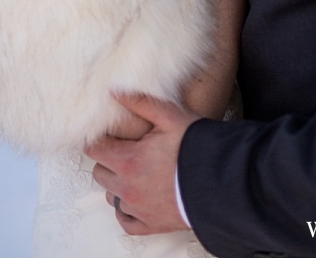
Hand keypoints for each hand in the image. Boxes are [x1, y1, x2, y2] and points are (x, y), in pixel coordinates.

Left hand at [85, 93, 197, 235]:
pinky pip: (126, 221)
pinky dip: (126, 211)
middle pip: (99, 173)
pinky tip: (135, 198)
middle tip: (124, 149)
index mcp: (128, 161)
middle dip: (107, 159)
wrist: (221, 180)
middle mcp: (128, 188)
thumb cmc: (195, 147)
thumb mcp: (169, 116)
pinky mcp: (151, 224)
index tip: (109, 134)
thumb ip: (140, 103)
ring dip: (116, 184)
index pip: (94, 150)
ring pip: (111, 197)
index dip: (99, 139)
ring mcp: (138, 209)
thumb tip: (114, 91)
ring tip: (134, 171)